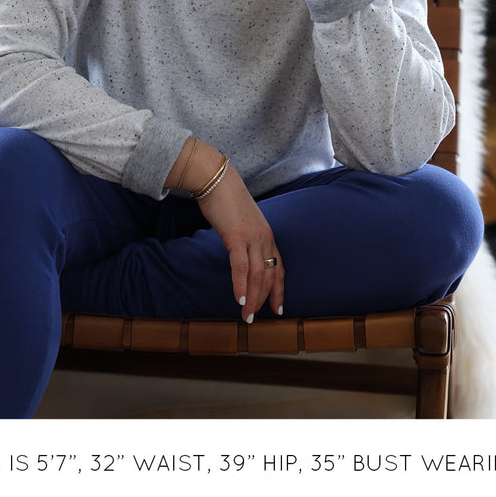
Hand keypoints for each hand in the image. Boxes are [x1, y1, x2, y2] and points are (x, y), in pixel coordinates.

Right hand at [165, 140, 284, 320]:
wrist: (216, 178)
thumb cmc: (226, 199)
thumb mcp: (242, 221)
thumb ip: (245, 238)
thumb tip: (240, 253)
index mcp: (267, 234)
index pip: (279, 268)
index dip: (279, 290)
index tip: (278, 308)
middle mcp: (265, 237)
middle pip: (269, 276)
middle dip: (264, 300)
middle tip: (255, 318)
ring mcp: (252, 237)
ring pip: (257, 275)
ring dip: (252, 299)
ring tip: (246, 316)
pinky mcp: (236, 236)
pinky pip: (240, 266)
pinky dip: (240, 285)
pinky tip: (238, 299)